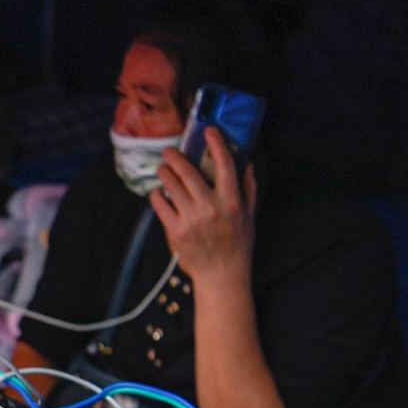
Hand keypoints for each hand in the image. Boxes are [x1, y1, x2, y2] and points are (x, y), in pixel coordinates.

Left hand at [148, 126, 255, 285]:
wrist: (221, 275)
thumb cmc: (238, 245)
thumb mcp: (250, 217)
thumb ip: (248, 189)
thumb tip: (247, 164)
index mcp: (231, 201)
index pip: (224, 165)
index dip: (216, 144)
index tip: (209, 131)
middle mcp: (210, 207)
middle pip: (188, 171)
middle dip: (175, 156)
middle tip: (169, 151)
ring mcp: (191, 219)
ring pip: (171, 185)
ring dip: (164, 173)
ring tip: (162, 169)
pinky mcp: (175, 230)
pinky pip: (160, 204)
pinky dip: (157, 195)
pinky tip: (158, 193)